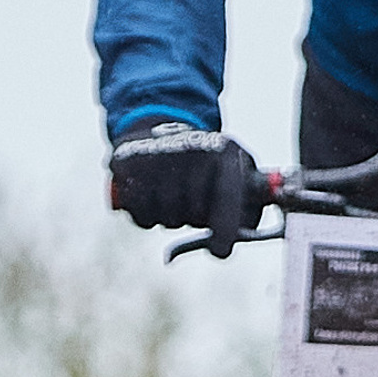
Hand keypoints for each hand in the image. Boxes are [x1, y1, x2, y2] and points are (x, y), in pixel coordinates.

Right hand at [107, 124, 267, 255]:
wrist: (161, 126)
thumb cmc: (209, 166)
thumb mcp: (238, 175)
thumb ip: (249, 208)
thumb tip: (239, 235)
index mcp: (223, 152)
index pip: (225, 198)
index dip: (224, 230)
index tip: (220, 250)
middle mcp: (189, 148)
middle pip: (192, 214)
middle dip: (194, 220)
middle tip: (194, 206)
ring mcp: (156, 153)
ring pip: (165, 218)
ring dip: (171, 220)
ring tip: (174, 197)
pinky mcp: (128, 162)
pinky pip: (140, 215)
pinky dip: (147, 217)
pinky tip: (152, 195)